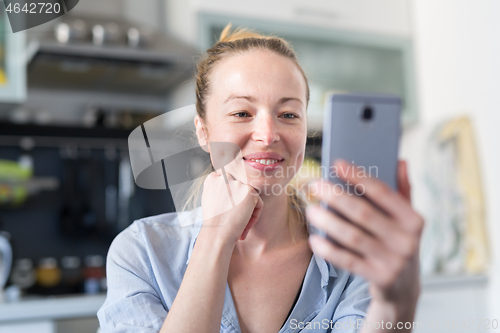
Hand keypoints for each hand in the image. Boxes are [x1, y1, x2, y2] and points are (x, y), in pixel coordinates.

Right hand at [201, 171, 263, 244]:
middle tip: (234, 220)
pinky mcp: (249, 191)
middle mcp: (224, 177)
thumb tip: (232, 190)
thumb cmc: (213, 223)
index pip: (227, 182)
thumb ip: (219, 190)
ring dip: (247, 210)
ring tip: (240, 227)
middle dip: (239, 203)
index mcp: (212, 179)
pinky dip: (254, 216)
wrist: (217, 234)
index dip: (229, 198)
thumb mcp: (209, 201)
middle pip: (239, 188)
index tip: (227, 212)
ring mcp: (237, 183)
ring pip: (248, 196)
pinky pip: (258, 203)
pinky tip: (245, 227)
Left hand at [306, 159, 423, 309]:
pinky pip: (348, 261)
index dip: (359, 177)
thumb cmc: (397, 243)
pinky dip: (329, 250)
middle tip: (315, 185)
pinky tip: (314, 239)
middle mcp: (407, 240)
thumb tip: (399, 161)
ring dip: (328, 221)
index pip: (383, 192)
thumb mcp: (406, 221)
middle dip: (336, 197)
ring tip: (310, 209)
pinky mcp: (379, 279)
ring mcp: (394, 262)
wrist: (404, 289)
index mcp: (414, 220)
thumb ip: (403, 191)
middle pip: (363, 213)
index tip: (337, 164)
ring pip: (352, 237)